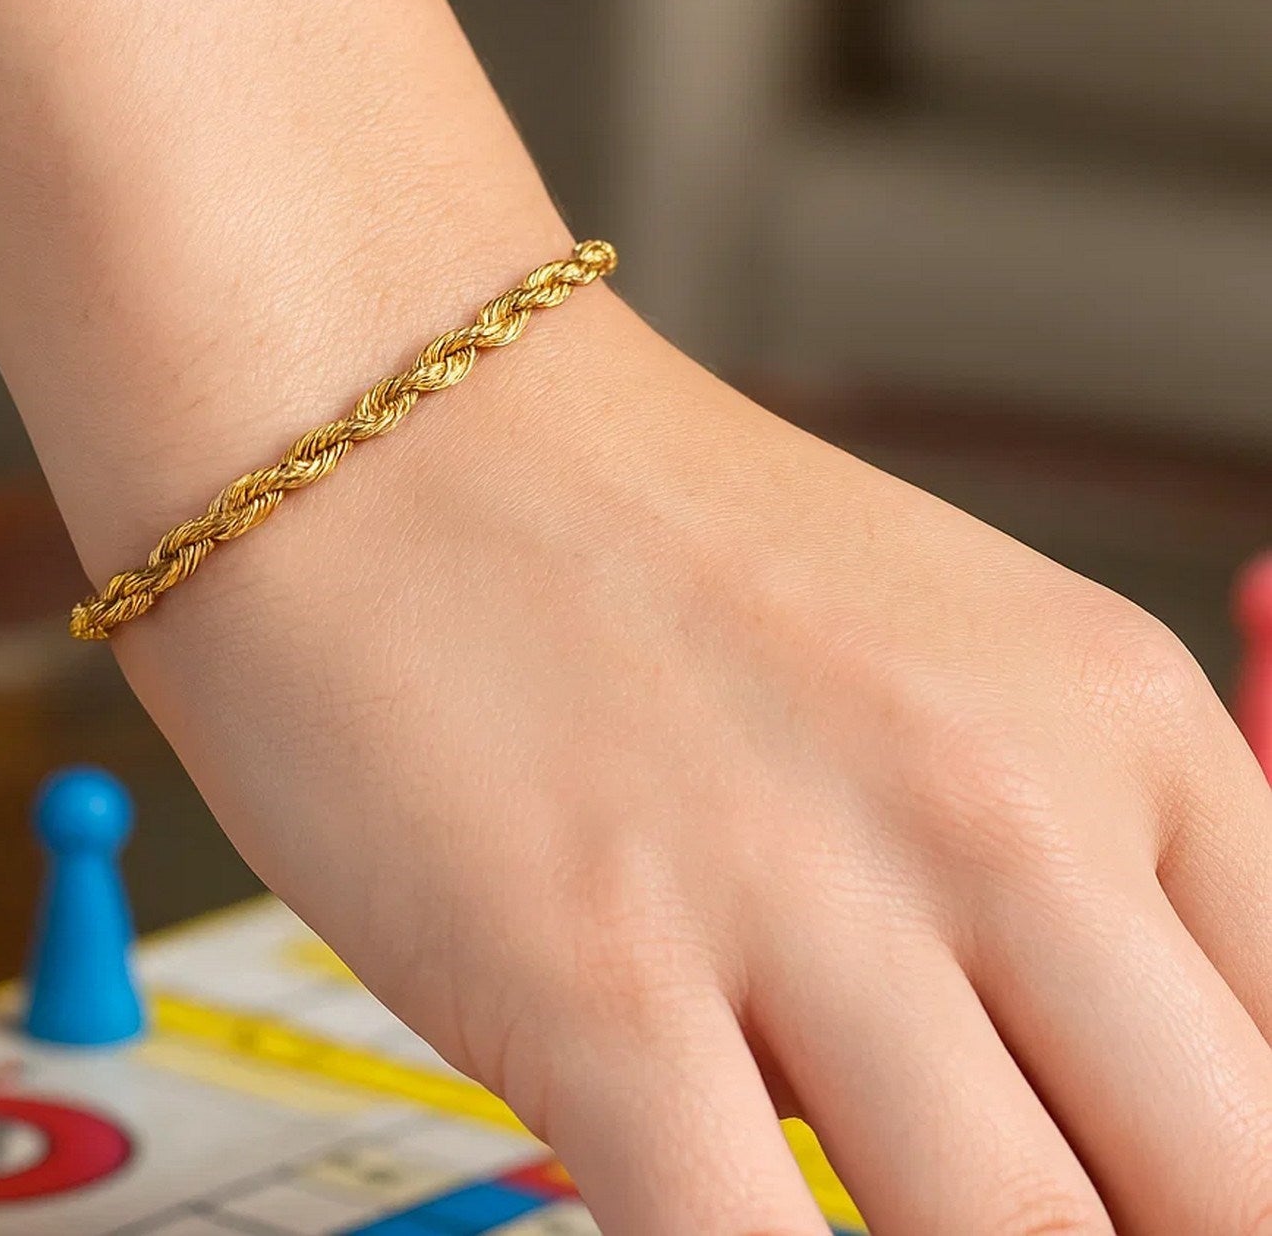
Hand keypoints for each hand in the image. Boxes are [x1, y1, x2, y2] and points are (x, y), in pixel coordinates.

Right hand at [114, 291, 1271, 1234]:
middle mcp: (998, 806)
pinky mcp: (595, 980)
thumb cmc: (625, 531)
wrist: (386, 417)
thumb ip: (1047, 872)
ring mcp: (803, 897)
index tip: (1147, 1183)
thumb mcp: (935, 651)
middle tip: (1023, 1211)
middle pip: (1220, 1194)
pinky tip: (710, 1216)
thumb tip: (1081, 1094)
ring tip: (857, 1201)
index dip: (1235, 1174)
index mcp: (1117, 714)